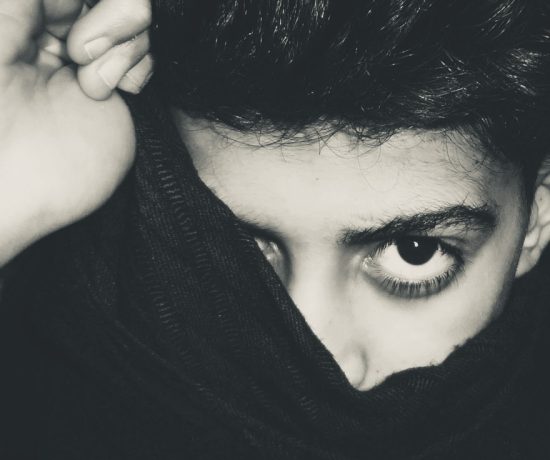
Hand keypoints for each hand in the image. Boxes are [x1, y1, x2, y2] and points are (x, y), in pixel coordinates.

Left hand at [0, 0, 151, 265]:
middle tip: (77, 54)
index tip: (68, 20)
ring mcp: (92, 58)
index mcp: (22, 17)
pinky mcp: (120, 86)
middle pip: (111, 0)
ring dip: (124, 43)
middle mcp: (57, 30)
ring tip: (93, 84)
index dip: (88, 1)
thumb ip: (26, 0)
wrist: (17, 190)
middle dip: (110, 16)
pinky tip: (118, 89)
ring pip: (135, 16)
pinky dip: (140, 63)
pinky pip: (148, 50)